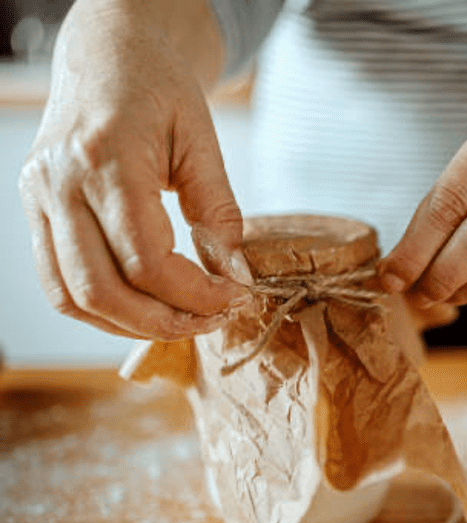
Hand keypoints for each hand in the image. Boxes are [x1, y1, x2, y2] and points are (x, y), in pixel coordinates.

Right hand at [18, 0, 251, 340]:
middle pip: (103, 290)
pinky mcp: (35, 212)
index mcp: (107, 159)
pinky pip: (59, 283)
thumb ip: (219, 209)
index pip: (146, 259)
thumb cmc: (157, 88)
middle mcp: (60, 184)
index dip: (195, 294)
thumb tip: (234, 274)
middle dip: (165, 321)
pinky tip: (145, 307)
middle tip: (212, 321)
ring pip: (73, 297)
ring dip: (131, 325)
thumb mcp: (202, 139)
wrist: (107, 56)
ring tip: (182, 320)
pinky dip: (102, 310)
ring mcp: (39, 200)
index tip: (234, 298)